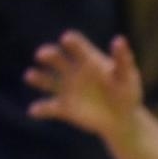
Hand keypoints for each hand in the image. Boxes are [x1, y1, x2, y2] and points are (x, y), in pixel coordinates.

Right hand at [25, 32, 144, 141]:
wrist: (122, 119)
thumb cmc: (127, 93)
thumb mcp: (127, 76)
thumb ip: (122, 59)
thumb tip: (119, 39)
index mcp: (88, 59)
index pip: (76, 45)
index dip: (71, 41)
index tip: (67, 40)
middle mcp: (72, 71)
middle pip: (56, 58)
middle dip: (48, 55)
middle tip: (42, 55)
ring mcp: (66, 89)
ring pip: (46, 80)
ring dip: (37, 77)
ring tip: (30, 76)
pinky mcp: (63, 108)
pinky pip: (48, 108)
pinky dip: (40, 109)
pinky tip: (34, 110)